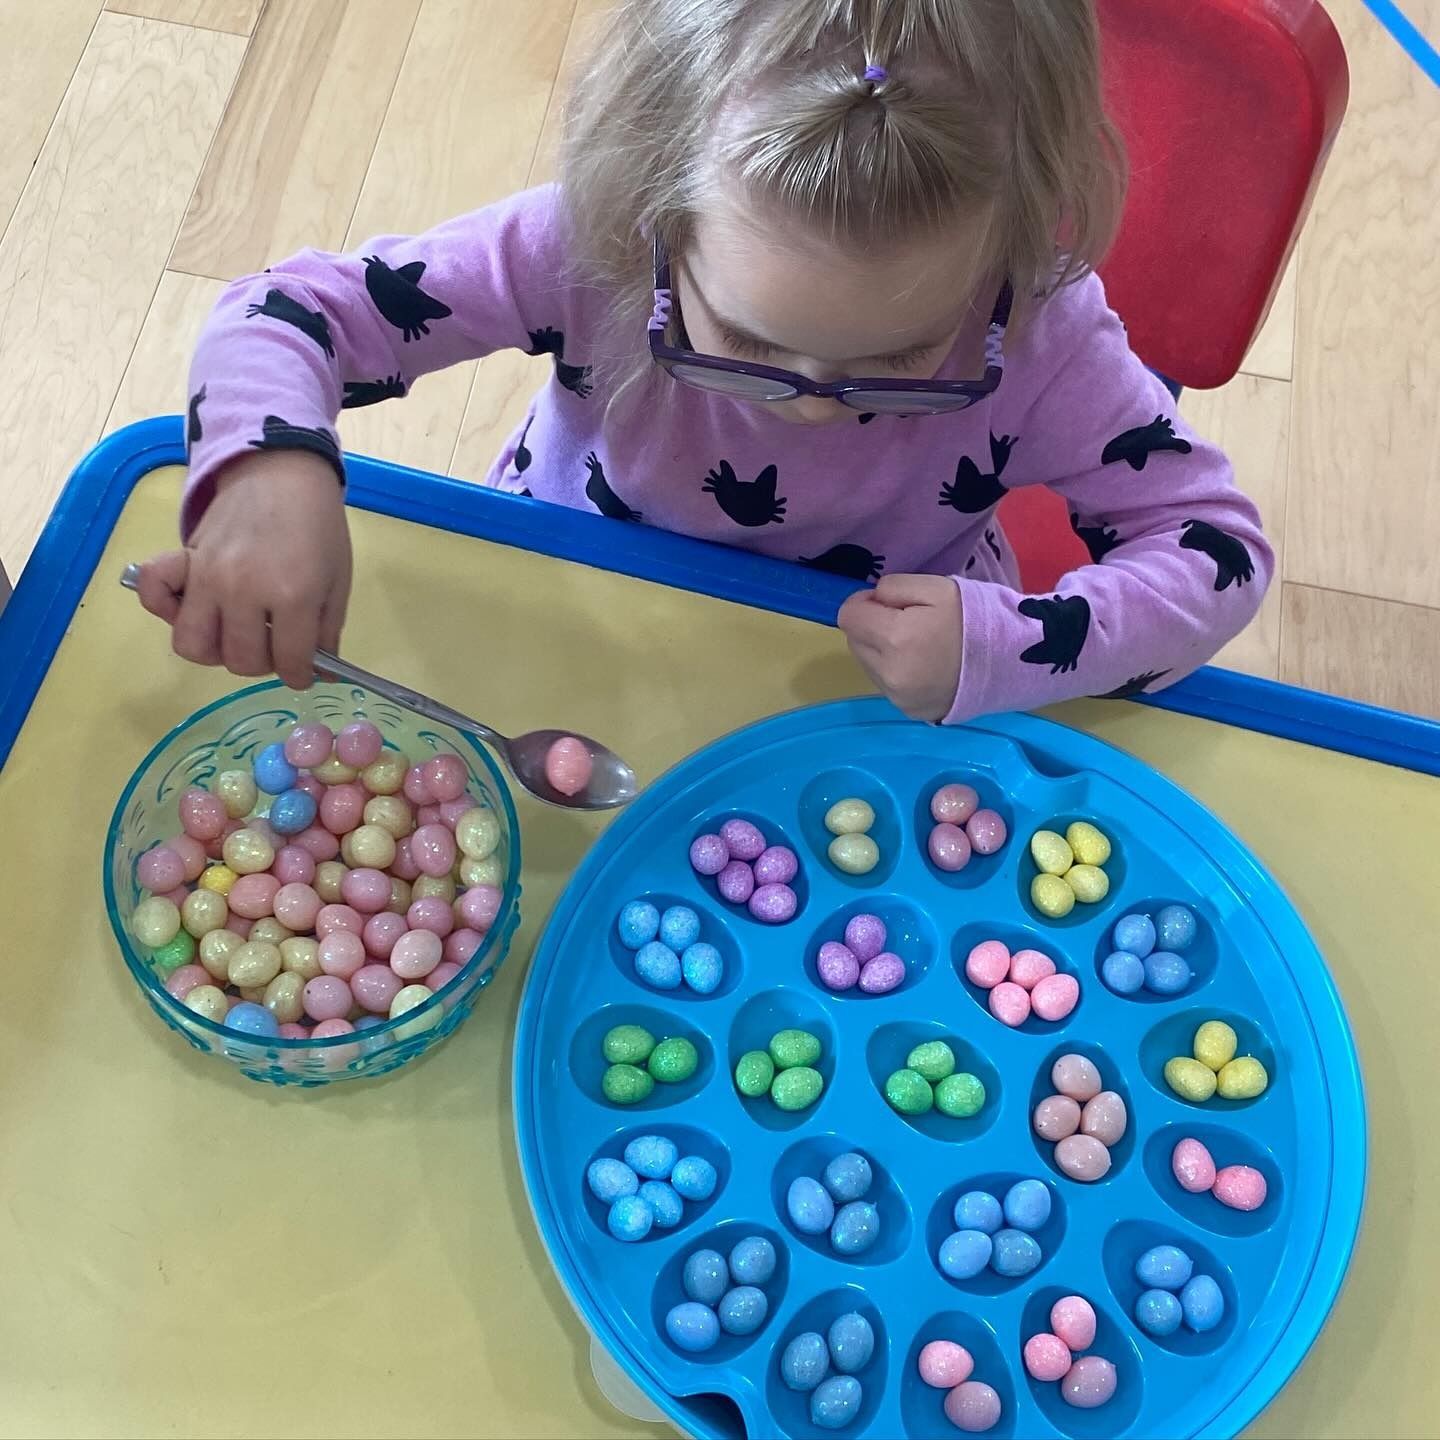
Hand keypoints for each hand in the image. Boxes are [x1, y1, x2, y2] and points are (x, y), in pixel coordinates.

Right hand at [136, 450, 351, 688]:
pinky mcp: (183, 560)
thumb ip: (327, 632)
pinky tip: (192, 606)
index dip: (299, 675)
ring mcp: (207, 576)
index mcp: (294, 595)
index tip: (301, 670)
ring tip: (235, 632)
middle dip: (262, 662)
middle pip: (240, 661)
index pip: (288, 663)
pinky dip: (164, 608)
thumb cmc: (318, 528)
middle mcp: (244, 591)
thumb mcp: (337, 582)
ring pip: (193, 645)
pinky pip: (153, 596)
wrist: (281, 473)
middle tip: (274, 642)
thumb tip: (321, 674)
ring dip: (216, 649)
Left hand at [837, 574, 962, 721]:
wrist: (1012, 660)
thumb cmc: (974, 618)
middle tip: (908, 622)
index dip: (864, 603)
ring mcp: (898, 697)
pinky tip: (924, 665)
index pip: (847, 616)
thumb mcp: (936, 587)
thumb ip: (892, 587)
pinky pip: (885, 685)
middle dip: (872, 627)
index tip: (887, 602)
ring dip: (882, 651)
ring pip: (868, 664)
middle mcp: (889, 673)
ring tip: (918, 645)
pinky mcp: (908, 711)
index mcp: (894, 637)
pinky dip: (896, 672)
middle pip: (855, 641)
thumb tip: (870, 599)